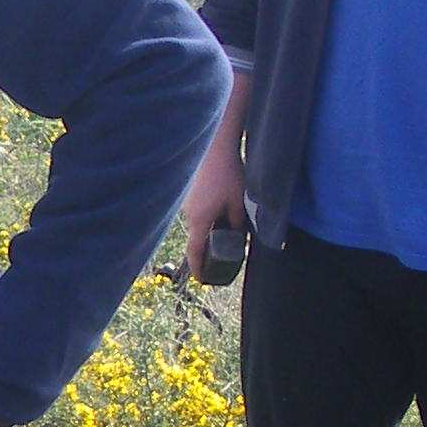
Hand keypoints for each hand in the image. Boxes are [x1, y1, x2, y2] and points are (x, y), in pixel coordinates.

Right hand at [181, 138, 248, 280]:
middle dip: (209, 247)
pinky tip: (223, 204)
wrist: (215, 146)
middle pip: (198, 237)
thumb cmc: (228, 175)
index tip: (202, 279)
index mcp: (199, 220)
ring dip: (211, 228)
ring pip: (199, 222)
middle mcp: (189, 214)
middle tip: (221, 255)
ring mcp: (187, 202)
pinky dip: (209, 214)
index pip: (195, 252)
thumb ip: (236, 223)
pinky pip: (198, 210)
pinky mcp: (190, 192)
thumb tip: (237, 236)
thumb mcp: (238, 203)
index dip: (198, 268)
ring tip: (228, 227)